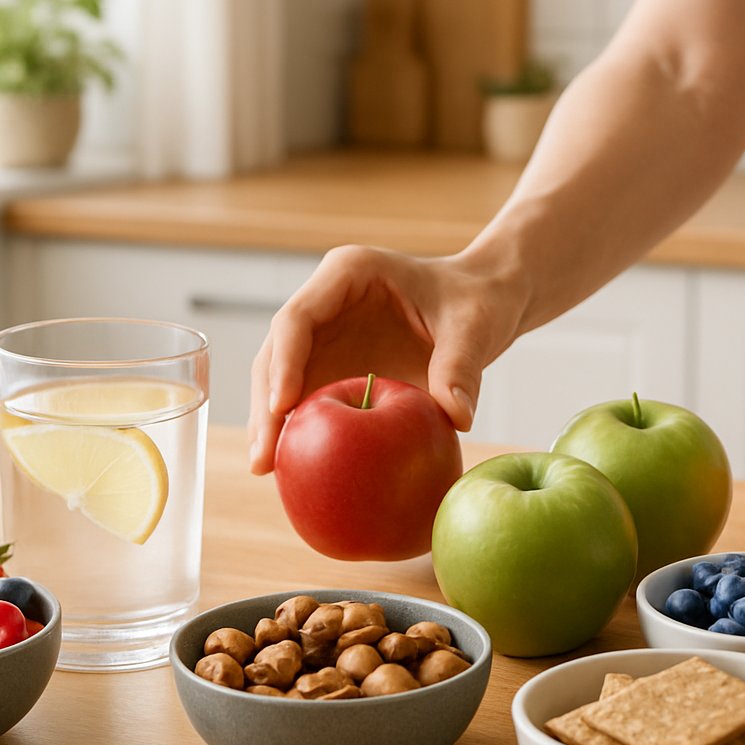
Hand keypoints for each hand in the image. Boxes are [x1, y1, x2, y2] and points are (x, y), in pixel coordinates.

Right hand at [247, 245, 522, 474]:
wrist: (483, 305)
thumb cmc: (478, 303)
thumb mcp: (474, 328)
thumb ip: (462, 367)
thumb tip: (457, 418)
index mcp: (347, 274)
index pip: (297, 318)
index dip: (283, 362)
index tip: (283, 407)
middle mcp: (325, 304)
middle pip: (277, 353)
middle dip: (266, 405)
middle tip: (262, 458)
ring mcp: (325, 336)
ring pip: (281, 379)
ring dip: (272, 424)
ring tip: (265, 470)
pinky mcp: (334, 365)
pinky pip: (308, 399)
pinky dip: (300, 430)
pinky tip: (297, 469)